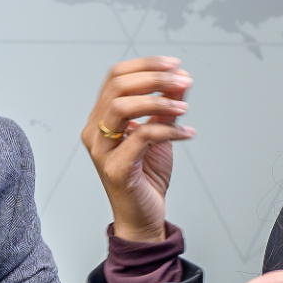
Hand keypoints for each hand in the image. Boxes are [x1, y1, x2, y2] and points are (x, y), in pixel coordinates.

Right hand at [81, 57, 193, 242]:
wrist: (143, 217)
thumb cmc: (146, 176)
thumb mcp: (160, 134)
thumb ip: (167, 107)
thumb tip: (181, 79)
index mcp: (101, 118)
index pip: (115, 77)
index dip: (145, 65)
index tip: (174, 65)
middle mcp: (95, 131)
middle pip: (118, 87)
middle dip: (154, 78)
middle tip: (182, 80)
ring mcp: (102, 150)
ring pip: (121, 107)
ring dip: (158, 101)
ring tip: (184, 106)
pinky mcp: (116, 168)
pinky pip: (142, 137)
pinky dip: (169, 131)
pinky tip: (187, 134)